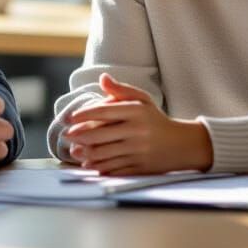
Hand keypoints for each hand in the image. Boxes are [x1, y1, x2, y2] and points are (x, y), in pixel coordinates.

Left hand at [63, 73, 212, 175]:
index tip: (69, 118)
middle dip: (80, 136)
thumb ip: (121, 90)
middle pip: (101, 135)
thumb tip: (102, 78)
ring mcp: (138, 151)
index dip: (84, 115)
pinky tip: (89, 164)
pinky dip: (99, 167)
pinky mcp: (139, 167)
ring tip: (74, 151)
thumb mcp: (142, 100)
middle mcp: (137, 131)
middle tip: (67, 135)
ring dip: (86, 153)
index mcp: (136, 111)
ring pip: (105, 154)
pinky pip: (115, 168)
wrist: (180, 145)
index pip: (104, 112)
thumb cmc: (155, 119)